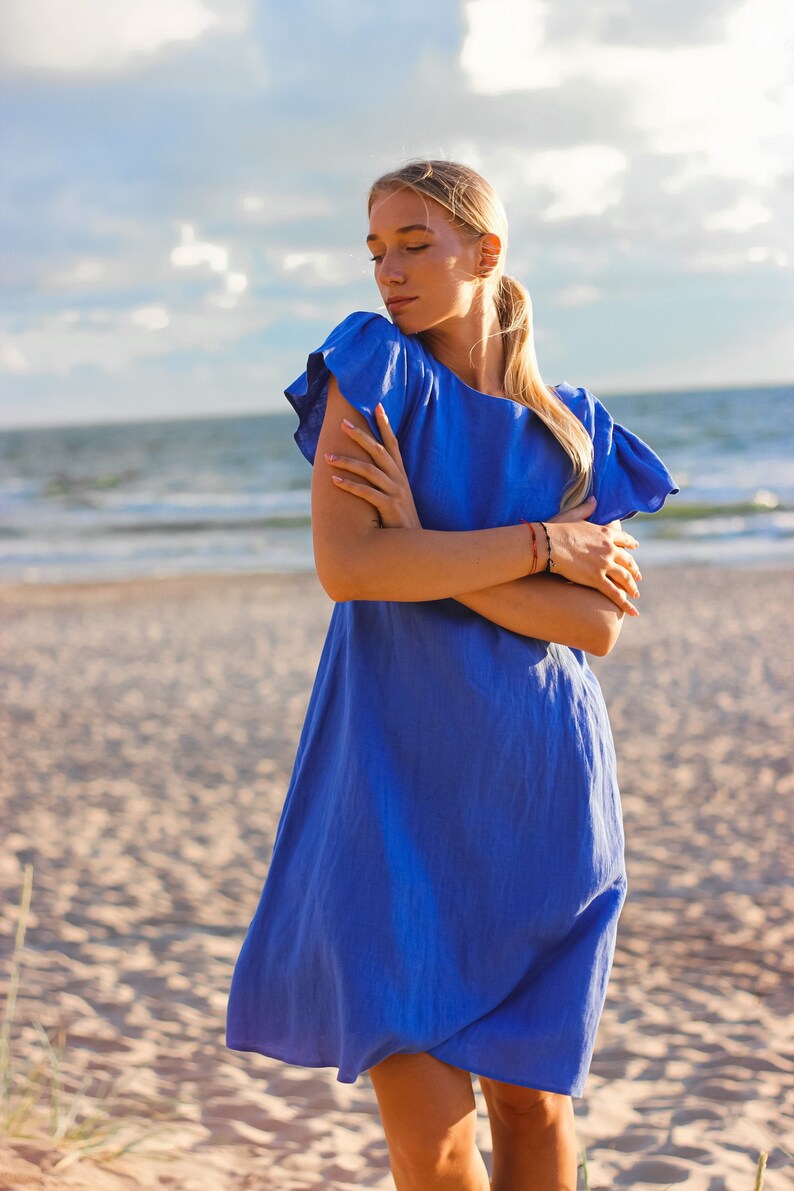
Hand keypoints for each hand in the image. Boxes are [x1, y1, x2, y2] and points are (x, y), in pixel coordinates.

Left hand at [323, 404, 421, 528]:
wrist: (413, 543)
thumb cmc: (399, 519)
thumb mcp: (395, 495)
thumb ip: (384, 479)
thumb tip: (365, 465)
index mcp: (400, 474)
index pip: (393, 443)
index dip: (386, 425)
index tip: (377, 405)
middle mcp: (399, 479)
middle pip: (378, 451)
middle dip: (360, 436)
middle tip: (343, 423)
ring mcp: (395, 492)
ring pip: (369, 471)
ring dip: (347, 462)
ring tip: (327, 457)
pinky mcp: (389, 507)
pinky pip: (367, 493)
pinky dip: (350, 486)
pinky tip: (334, 481)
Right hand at [546, 495, 641, 616]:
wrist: (548, 544)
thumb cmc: (556, 528)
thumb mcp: (574, 515)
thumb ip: (587, 508)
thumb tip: (594, 499)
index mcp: (606, 533)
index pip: (624, 539)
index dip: (631, 544)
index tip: (635, 548)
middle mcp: (610, 549)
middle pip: (628, 561)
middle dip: (634, 570)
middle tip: (637, 577)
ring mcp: (605, 564)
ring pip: (624, 578)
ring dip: (631, 588)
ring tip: (635, 594)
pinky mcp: (597, 579)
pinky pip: (615, 594)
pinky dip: (625, 604)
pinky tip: (632, 611)